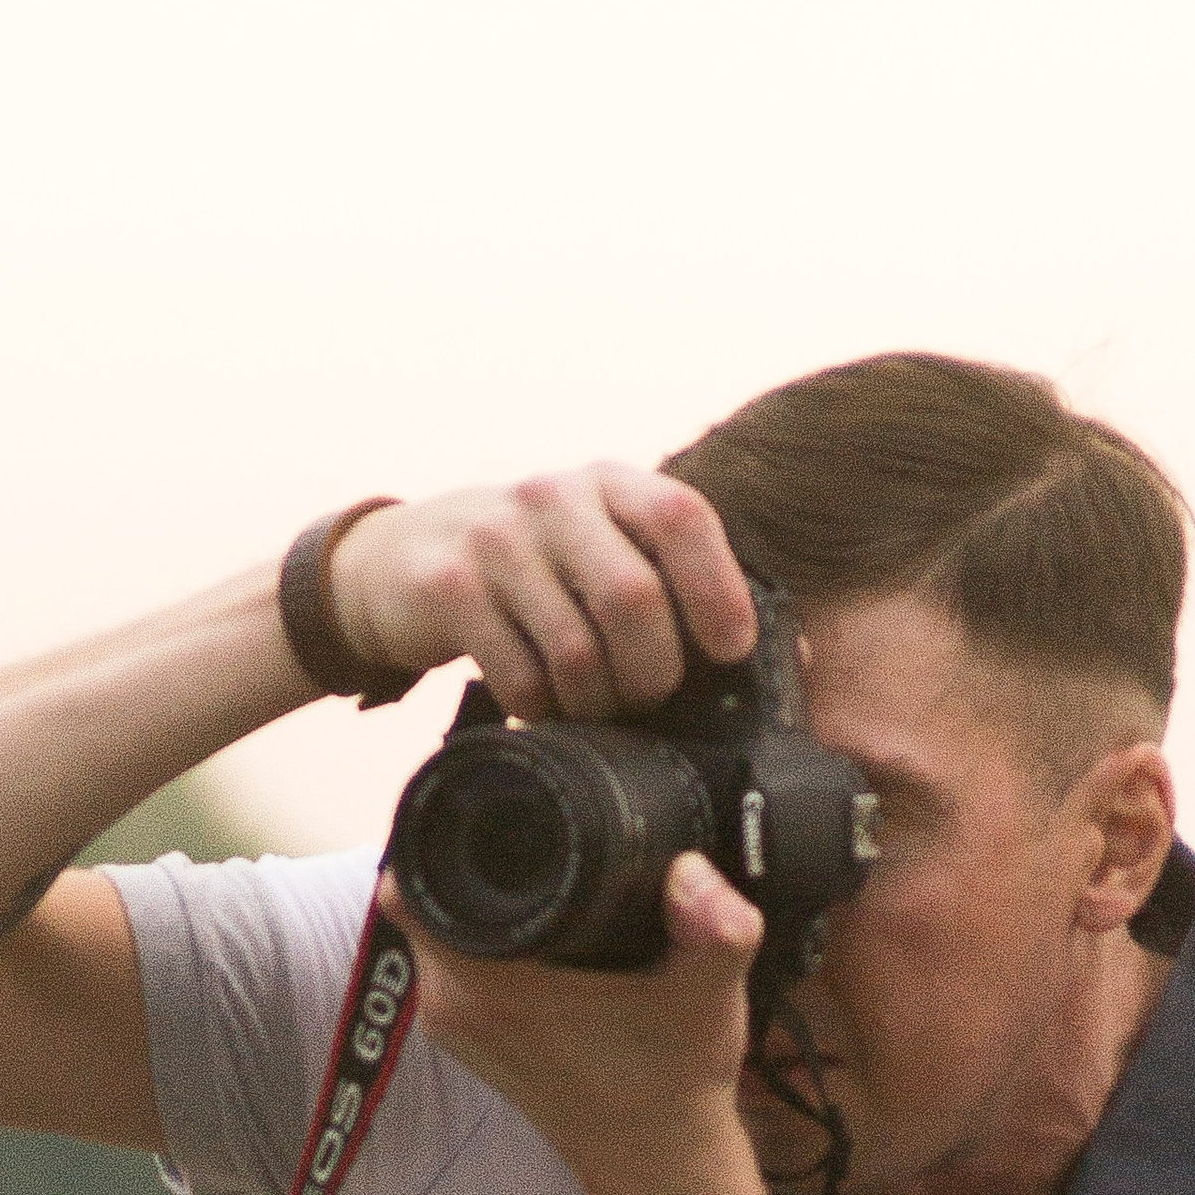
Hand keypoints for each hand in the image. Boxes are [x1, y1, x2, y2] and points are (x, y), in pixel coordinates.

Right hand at [330, 467, 754, 720]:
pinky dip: (542, 709)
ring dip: (597, 702)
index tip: (727, 651)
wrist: (401, 561)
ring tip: (593, 707)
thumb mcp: (603, 552)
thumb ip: (682, 588)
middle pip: (634, 598)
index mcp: (611, 484)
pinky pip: (520, 674)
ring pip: (578, 649)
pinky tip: (541, 705)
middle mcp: (556, 497)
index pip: (681, 517)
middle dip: (653, 673)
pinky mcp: (450, 586)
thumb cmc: (532, 571)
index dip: (716, 590)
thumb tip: (793, 658)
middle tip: (646, 698)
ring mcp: (498, 537)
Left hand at [385, 851, 765, 1194]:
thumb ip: (715, 930)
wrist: (654, 1162)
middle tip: (518, 817)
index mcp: (490, 982)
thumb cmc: (673, 1081)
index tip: (487, 795)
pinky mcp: (463, 1035)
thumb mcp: (707, 997)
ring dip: (466, 889)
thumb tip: (694, 871)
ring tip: (526, 856)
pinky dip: (474, 929)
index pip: (416, 873)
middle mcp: (452, 1003)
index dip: (440, 821)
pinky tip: (527, 913)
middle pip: (419, 888)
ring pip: (430, 924)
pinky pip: (446, 957)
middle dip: (458, 847)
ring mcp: (451, 1023)